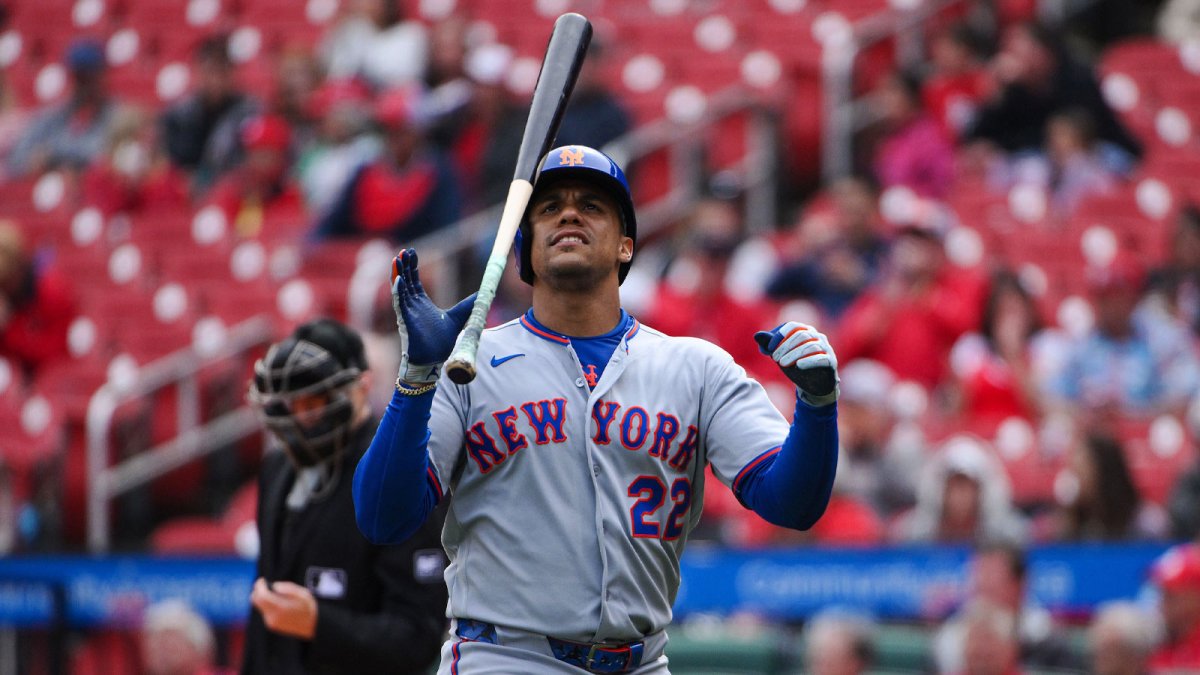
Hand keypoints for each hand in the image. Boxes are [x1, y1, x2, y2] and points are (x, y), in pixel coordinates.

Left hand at [250, 578, 316, 639]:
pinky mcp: (271, 625)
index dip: (259, 585)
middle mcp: (273, 616)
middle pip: (255, 600)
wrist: (312, 626)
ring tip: (275, 594)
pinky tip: (278, 603)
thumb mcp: (303, 594)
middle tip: (264, 585)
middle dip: (258, 591)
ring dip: (263, 598)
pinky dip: (267, 605)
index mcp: (280, 608)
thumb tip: (274, 586)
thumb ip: (288, 588)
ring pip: (259, 606)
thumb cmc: (308, 607)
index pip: (262, 595)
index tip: (262, 580)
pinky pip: (264, 612)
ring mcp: (271, 622)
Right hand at [391, 249, 475, 385]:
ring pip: (399, 289)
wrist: (433, 360)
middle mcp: (412, 306)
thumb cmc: (440, 343)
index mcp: (421, 303)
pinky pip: (399, 303)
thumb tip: (482, 294)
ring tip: (396, 260)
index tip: (411, 252)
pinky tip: (397, 279)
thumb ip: (468, 305)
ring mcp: (407, 312)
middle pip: (405, 281)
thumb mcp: (458, 318)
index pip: (414, 280)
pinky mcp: (405, 320)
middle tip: (404, 251)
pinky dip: (397, 290)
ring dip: (398, 274)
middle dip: (404, 266)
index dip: (413, 267)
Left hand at [754, 322, 839, 406]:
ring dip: (794, 354)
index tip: (769, 347)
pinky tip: (799, 365)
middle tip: (774, 358)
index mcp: (805, 331)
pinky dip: (809, 361)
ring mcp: (826, 349)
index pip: (793, 326)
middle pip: (801, 335)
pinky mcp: (831, 362)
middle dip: (785, 346)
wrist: (813, 385)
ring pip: (810, 346)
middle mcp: (818, 337)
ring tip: (782, 364)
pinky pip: (822, 358)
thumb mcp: (781, 355)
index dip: (780, 335)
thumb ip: (769, 345)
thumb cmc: (796, 366)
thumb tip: (757, 335)